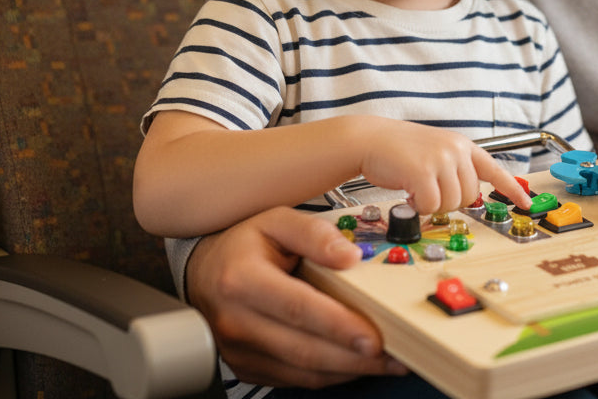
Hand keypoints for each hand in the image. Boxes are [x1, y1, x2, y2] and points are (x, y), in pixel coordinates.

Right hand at [186, 207, 406, 388]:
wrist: (203, 271)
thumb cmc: (242, 245)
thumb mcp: (276, 220)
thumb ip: (315, 233)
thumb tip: (349, 255)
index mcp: (242, 280)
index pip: (298, 308)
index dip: (338, 325)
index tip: (372, 336)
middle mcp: (237, 321)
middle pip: (304, 348)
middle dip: (354, 357)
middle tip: (394, 353)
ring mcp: (239, 350)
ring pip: (303, 371)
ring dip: (348, 370)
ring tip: (386, 362)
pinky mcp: (247, 367)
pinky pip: (295, 378)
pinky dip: (330, 375)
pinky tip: (356, 364)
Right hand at [359, 121, 532, 213]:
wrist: (370, 139)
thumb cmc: (400, 150)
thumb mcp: (436, 152)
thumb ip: (456, 168)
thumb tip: (471, 195)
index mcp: (463, 146)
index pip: (494, 169)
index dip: (512, 189)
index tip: (525, 203)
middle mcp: (456, 150)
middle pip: (470, 196)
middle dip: (449, 202)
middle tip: (429, 192)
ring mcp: (441, 159)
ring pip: (452, 203)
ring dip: (432, 205)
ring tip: (417, 189)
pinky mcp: (423, 171)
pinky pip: (430, 206)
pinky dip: (418, 207)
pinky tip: (408, 192)